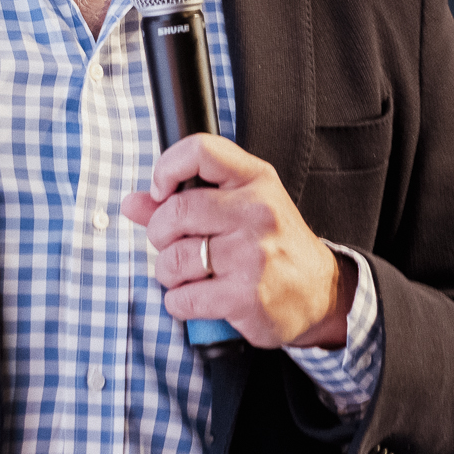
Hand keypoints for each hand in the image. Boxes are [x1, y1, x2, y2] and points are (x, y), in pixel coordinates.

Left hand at [121, 135, 353, 349]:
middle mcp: (258, 212)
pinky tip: (199, 299)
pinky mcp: (248, 298)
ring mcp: (254, 255)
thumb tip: (131, 202)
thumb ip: (182, 200)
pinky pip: (183, 298)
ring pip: (173, 259)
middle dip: (160, 234)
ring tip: (189, 275)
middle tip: (172, 245)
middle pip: (175, 212)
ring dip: (169, 273)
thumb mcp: (239, 209)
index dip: (167, 168)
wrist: (322, 294)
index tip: (160, 192)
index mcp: (256, 180)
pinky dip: (179, 302)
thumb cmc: (274, 245)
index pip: (201, 150)